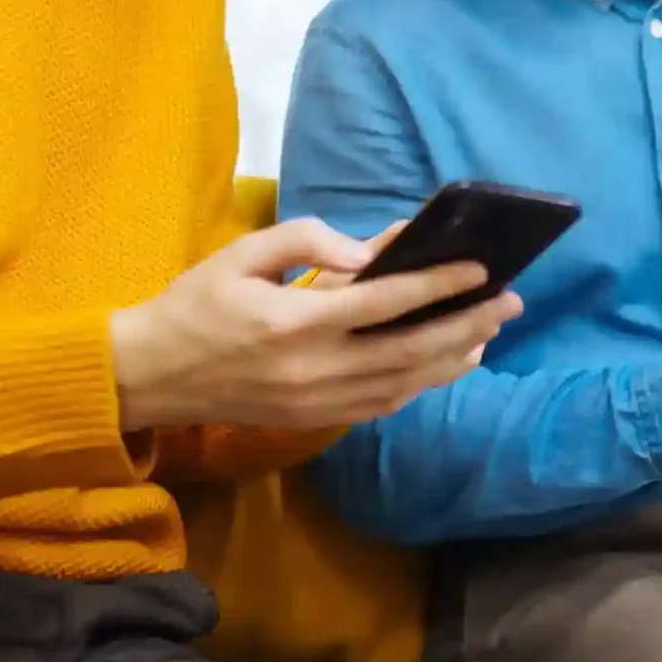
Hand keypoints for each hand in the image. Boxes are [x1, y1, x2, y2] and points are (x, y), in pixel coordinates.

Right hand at [110, 219, 518, 429]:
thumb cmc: (195, 303)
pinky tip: (447, 362)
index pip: (386, 302)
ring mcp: (317, 403)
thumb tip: (370, 253)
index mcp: (293, 323)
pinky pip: (383, 404)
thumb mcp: (241, 254)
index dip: (439, 285)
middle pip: (411, 349)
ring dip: (455, 357)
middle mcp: (314, 370)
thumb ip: (307, 241)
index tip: (482, 269)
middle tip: (511, 301)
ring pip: (406, 383)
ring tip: (490, 330)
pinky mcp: (316, 421)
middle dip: (468, 324)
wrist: (150, 375)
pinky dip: (423, 383)